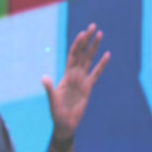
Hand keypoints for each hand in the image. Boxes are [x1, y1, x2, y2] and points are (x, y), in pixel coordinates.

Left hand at [42, 22, 109, 139]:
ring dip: (94, 47)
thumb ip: (49, 89)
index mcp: (65, 76)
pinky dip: (101, 64)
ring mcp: (82, 81)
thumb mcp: (52, 101)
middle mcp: (74, 76)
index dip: (77, 45)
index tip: (82, 33)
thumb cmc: (57, 114)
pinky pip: (96, 73)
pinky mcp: (88, 88)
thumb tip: (44, 77)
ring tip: (100, 34)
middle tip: (92, 26)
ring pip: (89, 60)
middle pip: (81, 54)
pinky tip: (107, 54)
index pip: (72, 56)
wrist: (65, 125)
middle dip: (86, 40)